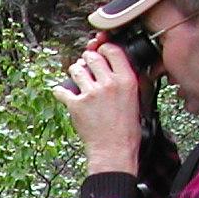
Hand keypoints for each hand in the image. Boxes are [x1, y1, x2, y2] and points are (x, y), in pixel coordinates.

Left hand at [55, 36, 144, 176]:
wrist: (114, 148)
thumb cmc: (127, 128)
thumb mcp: (137, 99)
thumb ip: (127, 80)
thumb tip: (118, 66)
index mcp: (126, 80)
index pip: (112, 51)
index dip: (104, 48)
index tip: (100, 50)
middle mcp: (108, 83)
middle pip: (92, 57)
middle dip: (87, 59)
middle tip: (86, 64)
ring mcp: (91, 93)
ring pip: (76, 69)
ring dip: (75, 72)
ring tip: (77, 78)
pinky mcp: (76, 104)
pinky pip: (61, 90)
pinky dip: (60, 91)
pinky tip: (63, 93)